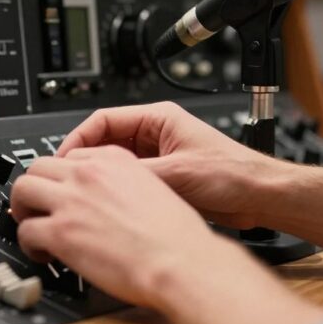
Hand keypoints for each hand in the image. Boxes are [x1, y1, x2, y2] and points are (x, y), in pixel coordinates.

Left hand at [9, 145, 237, 306]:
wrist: (179, 261)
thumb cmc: (176, 236)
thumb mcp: (154, 189)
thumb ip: (126, 185)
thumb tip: (109, 201)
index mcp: (114, 160)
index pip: (71, 155)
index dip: (62, 176)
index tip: (62, 190)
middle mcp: (89, 174)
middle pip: (39, 166)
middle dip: (36, 187)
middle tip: (39, 206)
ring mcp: (72, 201)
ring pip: (23, 190)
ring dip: (24, 209)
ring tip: (33, 226)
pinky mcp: (61, 232)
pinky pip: (25, 230)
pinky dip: (28, 243)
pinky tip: (42, 252)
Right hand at [57, 102, 281, 228]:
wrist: (259, 197)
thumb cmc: (232, 173)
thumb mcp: (176, 172)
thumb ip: (136, 174)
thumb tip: (101, 178)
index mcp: (158, 118)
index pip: (102, 120)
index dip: (78, 139)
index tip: (63, 159)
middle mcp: (156, 134)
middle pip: (105, 142)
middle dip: (86, 160)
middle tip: (68, 180)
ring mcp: (159, 156)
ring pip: (115, 163)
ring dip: (101, 177)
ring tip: (85, 194)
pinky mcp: (164, 177)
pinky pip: (130, 181)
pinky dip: (117, 191)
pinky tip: (109, 205)